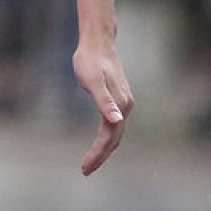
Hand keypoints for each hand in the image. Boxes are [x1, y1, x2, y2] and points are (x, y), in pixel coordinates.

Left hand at [72, 40, 132, 175]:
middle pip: (114, 139)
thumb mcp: (92, 80)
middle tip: (85, 170)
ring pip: (116, 132)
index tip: (84, 167)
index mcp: (120, 105)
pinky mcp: (119, 97)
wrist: (98, 41)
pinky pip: (115, 123)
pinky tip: (102, 138)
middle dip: (100, 156)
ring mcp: (124, 102)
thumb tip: (117, 120)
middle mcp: (126, 106)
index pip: (108, 138)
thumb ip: (104, 101)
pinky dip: (108, 135)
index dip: (97, 154)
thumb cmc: (90, 59)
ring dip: (105, 148)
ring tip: (91, 160)